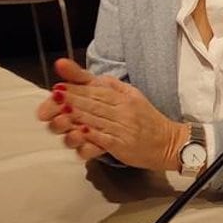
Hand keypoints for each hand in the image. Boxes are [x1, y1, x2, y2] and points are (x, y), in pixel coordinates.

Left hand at [49, 58, 182, 168]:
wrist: (169, 142)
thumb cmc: (147, 119)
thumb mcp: (133, 96)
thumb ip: (112, 86)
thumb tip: (91, 77)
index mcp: (124, 97)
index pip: (97, 90)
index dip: (76, 88)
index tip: (58, 87)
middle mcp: (123, 110)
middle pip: (93, 103)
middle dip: (71, 100)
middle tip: (53, 97)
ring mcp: (122, 128)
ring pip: (95, 120)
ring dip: (75, 116)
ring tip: (58, 113)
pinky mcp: (122, 145)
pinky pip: (102, 138)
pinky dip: (89, 135)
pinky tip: (77, 132)